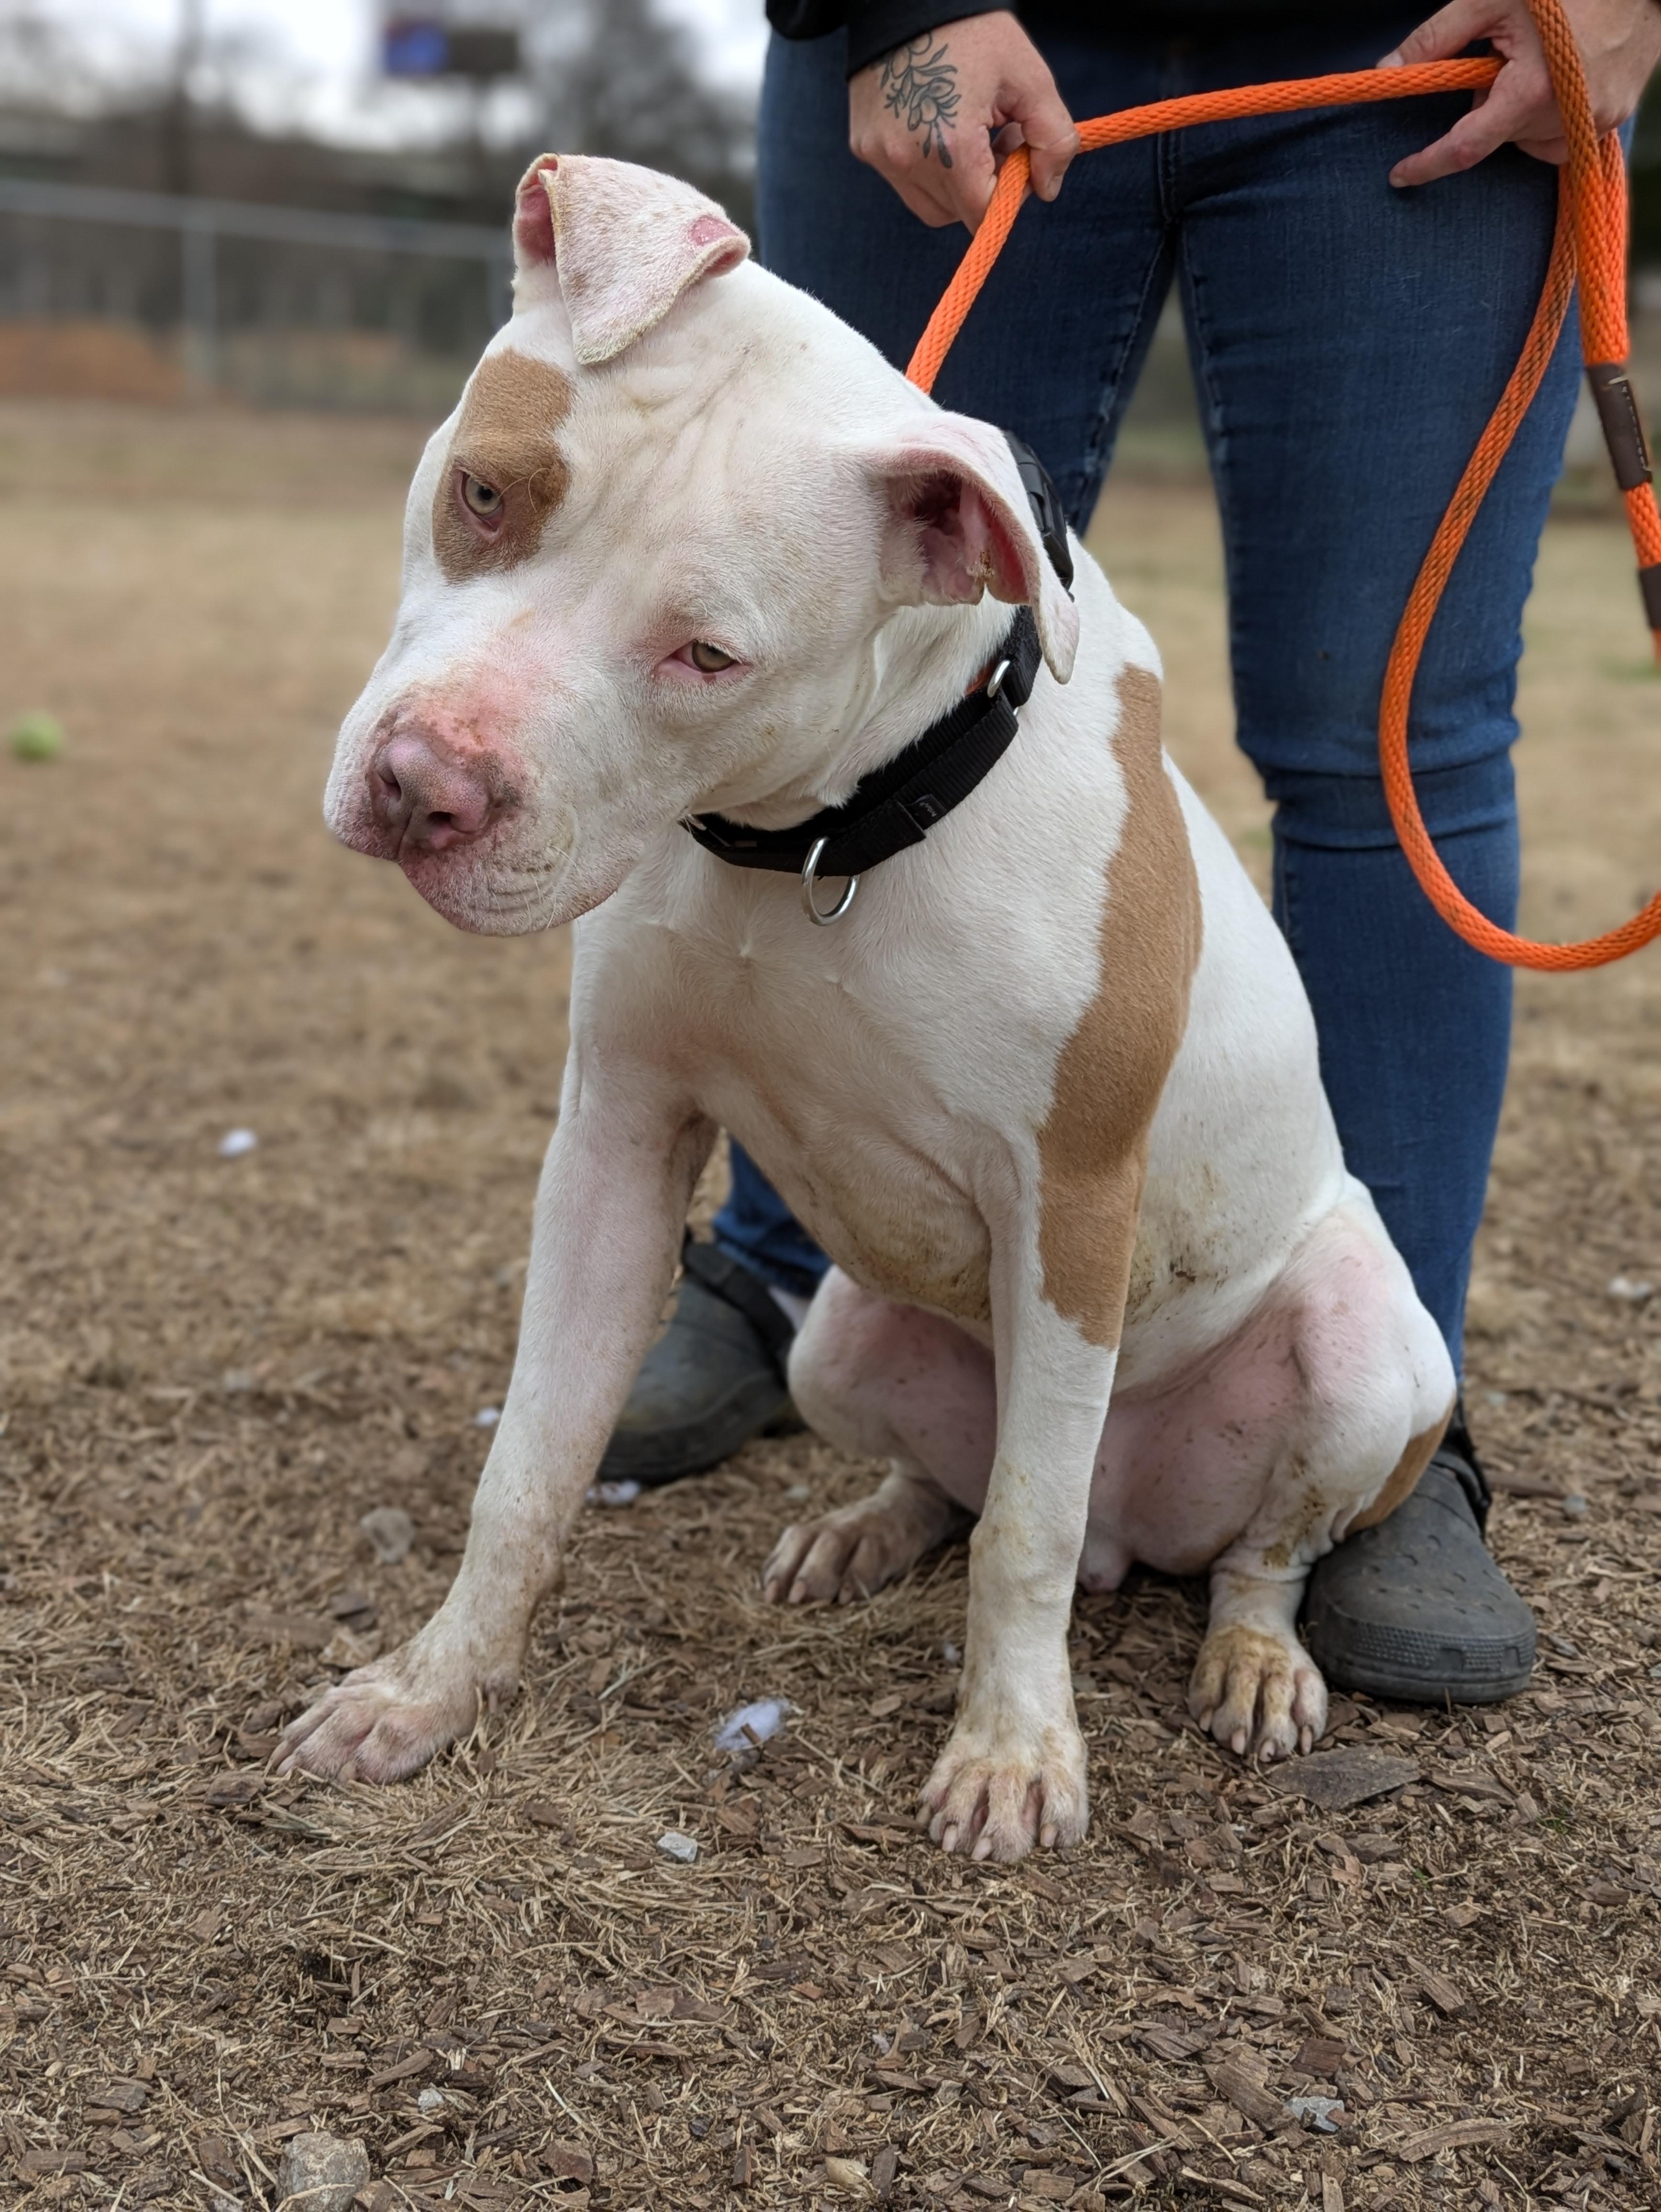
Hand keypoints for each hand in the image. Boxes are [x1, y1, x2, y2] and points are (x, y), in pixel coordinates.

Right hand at [848, 10, 1078, 230]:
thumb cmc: (973, 32)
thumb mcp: (1029, 77)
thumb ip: (1053, 138)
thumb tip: (1048, 189)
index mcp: (950, 146)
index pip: (982, 213)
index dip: (1008, 196)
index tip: (1017, 158)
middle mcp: (907, 161)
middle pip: (956, 213)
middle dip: (983, 187)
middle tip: (997, 137)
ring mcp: (879, 156)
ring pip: (929, 205)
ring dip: (954, 184)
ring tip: (966, 131)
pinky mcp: (863, 146)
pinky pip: (903, 180)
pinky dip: (927, 166)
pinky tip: (937, 124)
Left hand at [1381, 0, 1660, 184]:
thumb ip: (1438, 38)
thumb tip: (1388, 70)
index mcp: (1533, 91)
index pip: (1466, 146)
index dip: (1428, 164)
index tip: (1400, 175)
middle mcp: (1568, 116)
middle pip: (1500, 137)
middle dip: (1489, 105)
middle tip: (1502, 59)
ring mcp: (1597, 121)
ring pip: (1532, 139)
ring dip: (1521, 112)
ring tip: (1540, 62)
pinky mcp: (1616, 116)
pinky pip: (1565, 133)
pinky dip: (1552, 113)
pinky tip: (1563, 76)